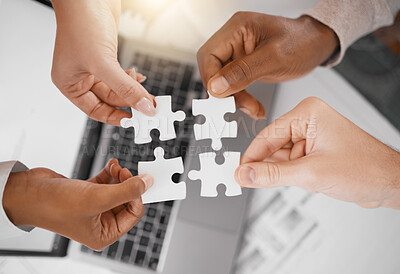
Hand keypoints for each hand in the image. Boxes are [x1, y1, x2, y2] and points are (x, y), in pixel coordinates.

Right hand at [3, 159, 152, 249]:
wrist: (28, 192)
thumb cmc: (55, 205)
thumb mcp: (97, 198)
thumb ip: (126, 190)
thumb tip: (147, 183)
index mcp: (104, 234)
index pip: (134, 213)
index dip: (138, 194)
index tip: (141, 179)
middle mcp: (100, 222)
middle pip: (127, 200)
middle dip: (128, 183)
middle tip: (125, 170)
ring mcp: (93, 207)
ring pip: (117, 190)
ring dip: (119, 176)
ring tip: (116, 167)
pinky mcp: (87, 194)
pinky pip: (106, 183)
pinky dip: (110, 173)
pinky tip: (110, 165)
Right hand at [51, 0, 155, 125]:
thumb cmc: (81, 23)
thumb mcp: (103, 64)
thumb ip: (125, 88)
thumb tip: (143, 107)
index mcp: (69, 83)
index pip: (94, 110)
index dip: (115, 117)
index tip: (134, 121)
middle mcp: (80, 76)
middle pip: (108, 100)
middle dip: (128, 103)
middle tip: (147, 107)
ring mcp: (93, 66)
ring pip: (116, 88)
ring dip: (132, 91)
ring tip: (147, 94)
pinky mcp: (105, 56)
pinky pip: (120, 75)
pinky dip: (131, 78)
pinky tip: (139, 78)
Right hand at [197, 12, 338, 119]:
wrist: (316, 44)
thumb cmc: (302, 43)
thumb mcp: (274, 58)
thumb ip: (243, 72)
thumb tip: (216, 87)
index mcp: (237, 28)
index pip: (209, 55)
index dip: (212, 79)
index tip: (223, 97)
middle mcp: (233, 38)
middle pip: (212, 69)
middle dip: (223, 92)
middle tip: (239, 106)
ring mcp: (237, 52)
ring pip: (221, 80)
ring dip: (234, 98)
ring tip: (252, 108)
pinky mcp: (242, 64)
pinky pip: (232, 84)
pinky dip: (241, 98)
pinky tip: (253, 106)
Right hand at [234, 97, 399, 208]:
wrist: (390, 183)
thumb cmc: (365, 169)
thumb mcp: (310, 174)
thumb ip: (272, 174)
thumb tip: (245, 174)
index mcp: (308, 113)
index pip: (267, 134)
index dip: (251, 156)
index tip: (238, 172)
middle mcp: (309, 120)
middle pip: (272, 145)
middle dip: (272, 165)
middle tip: (261, 181)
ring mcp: (312, 135)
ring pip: (281, 156)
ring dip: (286, 172)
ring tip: (306, 178)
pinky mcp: (315, 149)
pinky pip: (292, 162)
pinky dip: (294, 174)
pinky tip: (309, 179)